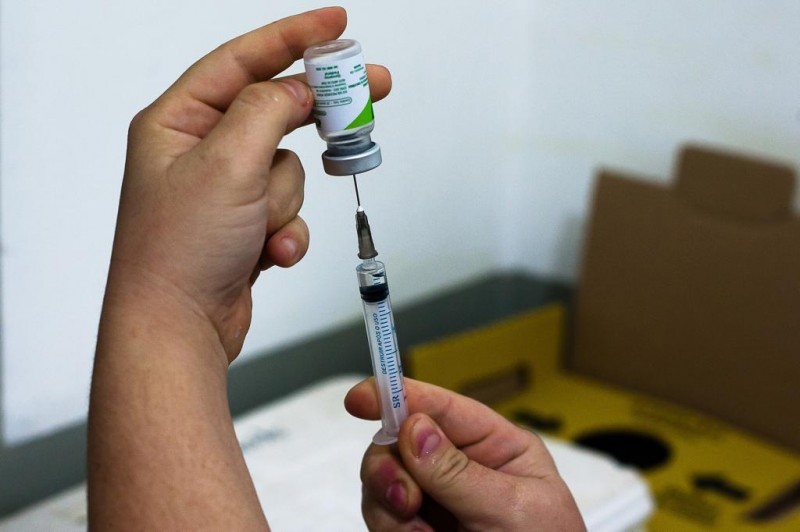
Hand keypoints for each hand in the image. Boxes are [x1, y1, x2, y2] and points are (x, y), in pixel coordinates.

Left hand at [107, 7, 390, 361]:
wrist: (177, 329)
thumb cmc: (177, 252)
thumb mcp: (226, 162)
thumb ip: (267, 110)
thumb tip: (297, 89)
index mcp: (177, 122)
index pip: (242, 61)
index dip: (292, 37)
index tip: (336, 25)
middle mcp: (198, 151)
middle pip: (275, 112)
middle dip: (316, 118)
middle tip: (369, 92)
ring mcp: (224, 191)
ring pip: (288, 170)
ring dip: (284, 202)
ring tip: (259, 226)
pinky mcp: (244, 225)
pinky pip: (288, 212)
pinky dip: (285, 234)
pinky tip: (266, 256)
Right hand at [345, 378, 585, 530]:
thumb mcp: (512, 509)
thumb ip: (460, 472)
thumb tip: (414, 430)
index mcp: (495, 446)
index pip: (440, 407)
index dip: (396, 395)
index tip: (359, 398)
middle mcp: (459, 466)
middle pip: (398, 442)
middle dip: (390, 467)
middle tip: (403, 499)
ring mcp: (436, 500)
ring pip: (382, 482)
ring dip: (390, 507)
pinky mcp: (418, 528)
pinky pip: (382, 518)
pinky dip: (391, 531)